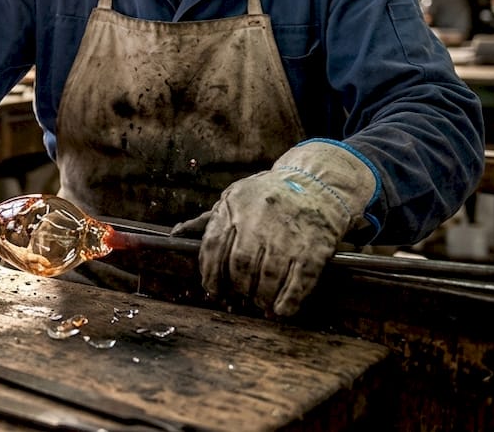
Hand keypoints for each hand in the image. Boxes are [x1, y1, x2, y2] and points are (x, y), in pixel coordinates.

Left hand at [173, 141, 375, 316]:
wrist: (317, 184)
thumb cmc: (269, 195)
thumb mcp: (235, 197)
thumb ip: (208, 220)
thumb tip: (176, 235)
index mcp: (237, 205)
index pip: (214, 245)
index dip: (210, 273)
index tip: (213, 289)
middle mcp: (261, 219)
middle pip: (241, 264)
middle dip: (239, 287)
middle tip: (242, 295)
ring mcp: (289, 233)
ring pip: (268, 277)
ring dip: (262, 298)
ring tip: (261, 303)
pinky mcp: (315, 247)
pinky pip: (299, 281)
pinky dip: (289, 300)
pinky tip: (281, 309)